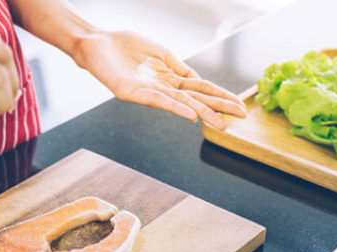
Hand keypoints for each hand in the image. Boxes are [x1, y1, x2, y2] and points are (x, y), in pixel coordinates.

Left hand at [70, 31, 246, 129]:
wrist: (96, 43)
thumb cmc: (124, 46)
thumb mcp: (159, 52)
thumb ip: (178, 66)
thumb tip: (199, 80)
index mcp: (169, 77)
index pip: (201, 88)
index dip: (220, 95)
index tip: (240, 105)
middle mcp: (161, 87)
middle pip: (196, 98)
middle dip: (219, 107)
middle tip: (240, 118)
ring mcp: (147, 91)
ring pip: (181, 103)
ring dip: (202, 113)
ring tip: (221, 123)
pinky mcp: (131, 93)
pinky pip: (158, 101)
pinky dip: (176, 107)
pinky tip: (191, 115)